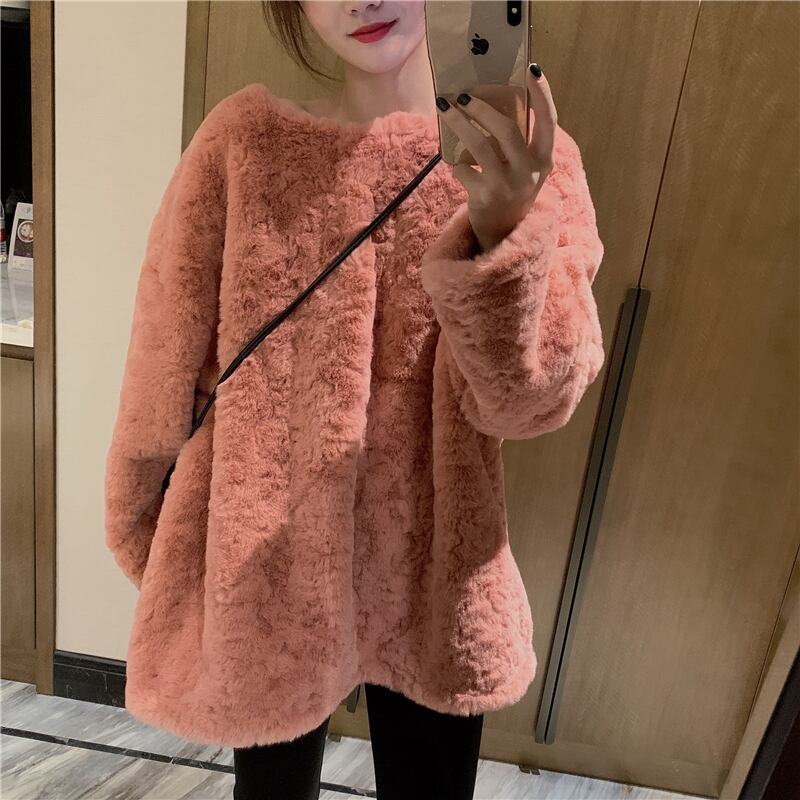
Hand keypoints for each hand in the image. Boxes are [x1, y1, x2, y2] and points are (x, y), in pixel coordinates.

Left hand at [434, 63, 557, 253]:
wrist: (503, 234)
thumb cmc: (512, 190)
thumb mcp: (525, 167)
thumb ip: (519, 142)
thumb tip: (492, 100)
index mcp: (543, 160)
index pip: (549, 121)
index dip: (543, 94)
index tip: (532, 69)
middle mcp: (528, 172)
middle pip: (506, 129)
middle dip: (481, 107)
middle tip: (462, 95)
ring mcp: (506, 185)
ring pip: (479, 145)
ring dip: (459, 123)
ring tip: (445, 109)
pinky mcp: (484, 197)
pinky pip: (463, 169)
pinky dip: (455, 161)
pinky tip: (453, 160)